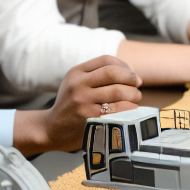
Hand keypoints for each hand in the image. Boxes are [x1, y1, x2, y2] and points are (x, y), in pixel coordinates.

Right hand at [14, 55, 142, 155]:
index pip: (106, 60)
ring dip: (133, 95)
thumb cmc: (71, 106)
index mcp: (76, 72)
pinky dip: (130, 109)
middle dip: (131, 78)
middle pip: (113, 73)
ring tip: (135, 99)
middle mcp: (78, 84)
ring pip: (118, 91)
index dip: (124, 66)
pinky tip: (130, 112)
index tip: (132, 76)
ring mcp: (82, 102)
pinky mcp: (89, 118)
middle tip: (137, 86)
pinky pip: (117, 110)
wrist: (52, 129)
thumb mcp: (76, 84)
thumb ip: (98, 75)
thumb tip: (133, 76)